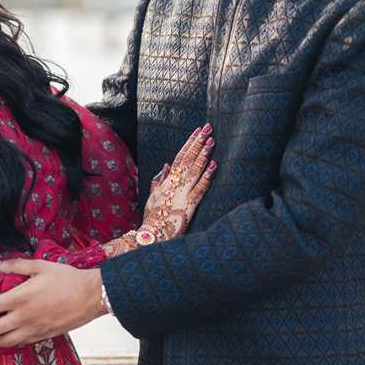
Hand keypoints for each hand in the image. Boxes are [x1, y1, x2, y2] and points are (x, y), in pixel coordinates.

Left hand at [0, 262, 103, 346]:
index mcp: (20, 298)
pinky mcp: (42, 335)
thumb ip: (14, 266)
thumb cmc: (66, 278)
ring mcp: (33, 329)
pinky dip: (6, 343)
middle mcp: (24, 317)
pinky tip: (2, 339)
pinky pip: (19, 343)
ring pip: (4, 342)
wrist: (91, 296)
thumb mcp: (39, 266)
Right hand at [139, 124, 215, 240]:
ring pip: (194, 170)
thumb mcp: (152, 197)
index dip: (189, 143)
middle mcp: (175, 184)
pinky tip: (214, 166)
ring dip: (203, 155)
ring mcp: (182, 193)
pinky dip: (207, 177)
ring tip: (212, 141)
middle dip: (198, 142)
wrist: (151, 236)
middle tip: (208, 128)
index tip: (198, 131)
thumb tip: (165, 166)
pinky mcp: (188, 205)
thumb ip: (158, 181)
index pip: (179, 157)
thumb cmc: (152, 218)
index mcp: (167, 181)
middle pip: (188, 159)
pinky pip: (200, 189)